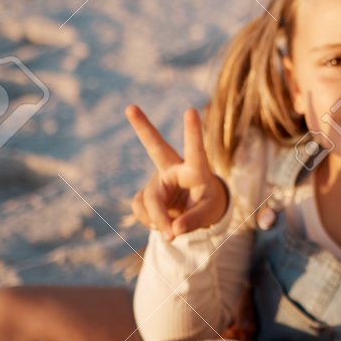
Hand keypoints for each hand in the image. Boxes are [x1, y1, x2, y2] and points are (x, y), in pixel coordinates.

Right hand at [127, 105, 227, 238]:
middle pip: (156, 147)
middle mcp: (173, 169)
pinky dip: (151, 223)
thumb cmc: (208, 204)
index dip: (193, 132)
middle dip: (142, 128)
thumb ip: (194, 221)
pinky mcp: (145, 192)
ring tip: (171, 233)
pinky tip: (160, 223)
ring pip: (150, 201)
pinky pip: (141, 210)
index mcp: (196, 169)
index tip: (190, 110)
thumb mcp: (209, 213)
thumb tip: (173, 230)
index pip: (195, 151)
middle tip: (130, 107)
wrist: (197, 209)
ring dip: (158, 220)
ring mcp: (157, 180)